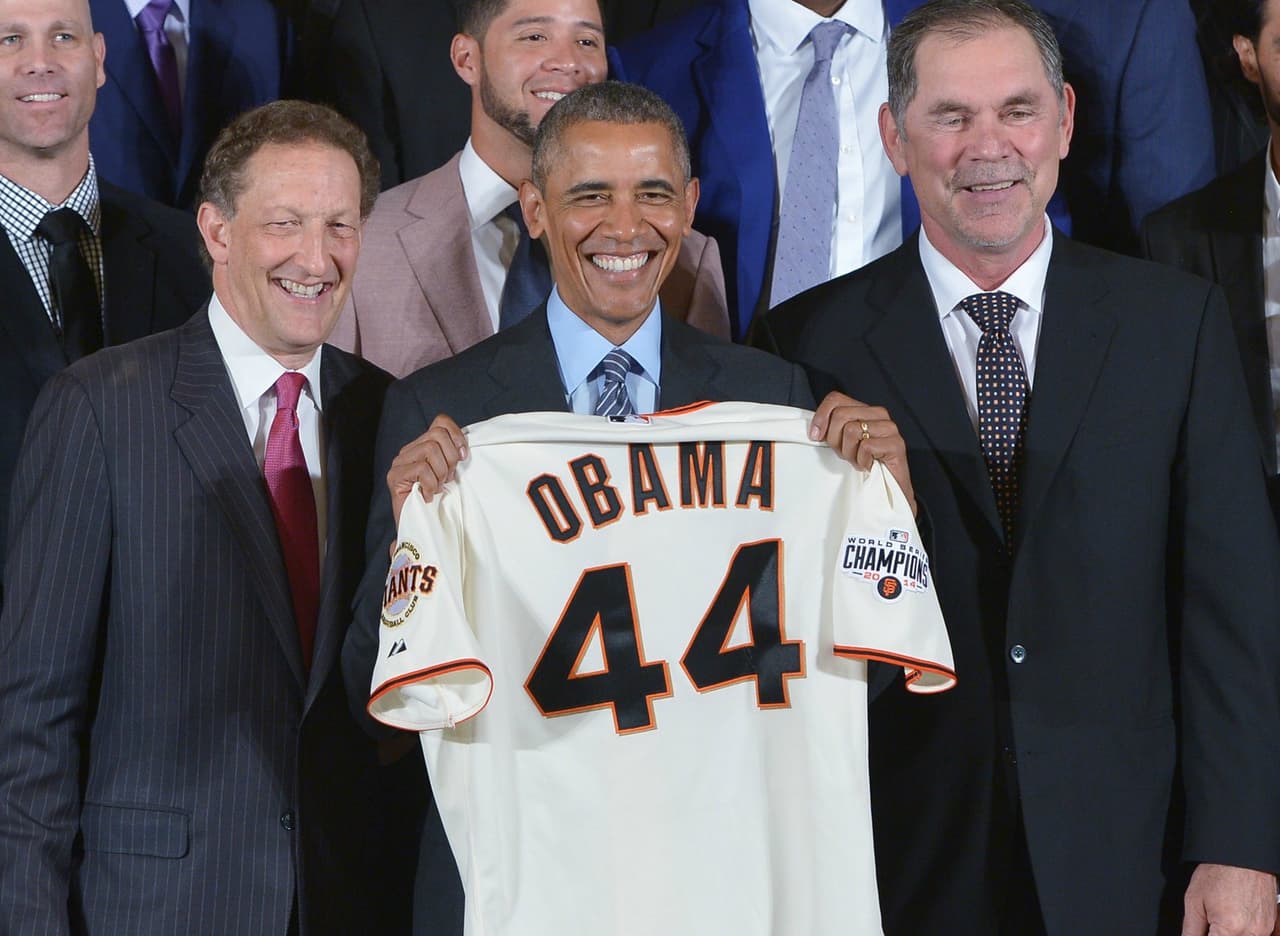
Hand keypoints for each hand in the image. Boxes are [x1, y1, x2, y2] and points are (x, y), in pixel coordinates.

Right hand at [387, 413, 467, 525]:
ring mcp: (399, 463)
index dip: (457, 435)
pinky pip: (422, 469)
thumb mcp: (451, 475)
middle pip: (437, 434)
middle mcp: (409, 450)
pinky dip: (431, 484)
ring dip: (440, 472)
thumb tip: (465, 447)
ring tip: (438, 487)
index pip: (441, 421)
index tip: (464, 456)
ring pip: (430, 449)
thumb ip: (454, 457)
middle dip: (450, 458)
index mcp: (423, 446)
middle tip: (448, 479)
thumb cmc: (439, 503)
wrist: (421, 530)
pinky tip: (429, 495)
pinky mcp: (394, 477)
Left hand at [809, 391, 916, 516]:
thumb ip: (832, 430)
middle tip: (845, 454)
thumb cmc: (865, 464)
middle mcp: (878, 414)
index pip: (836, 399)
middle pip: (841, 415)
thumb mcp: (842, 444)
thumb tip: (814, 429)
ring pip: (852, 430)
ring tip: (858, 460)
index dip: (821, 417)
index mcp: (864, 410)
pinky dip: (862, 461)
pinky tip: (869, 465)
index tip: (816, 436)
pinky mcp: (896, 444)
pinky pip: (866, 447)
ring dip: (850, 453)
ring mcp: (889, 428)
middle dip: (836, 440)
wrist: (890, 489)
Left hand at [1181, 863, 1276, 935]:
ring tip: (1223, 915)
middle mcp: (1251, 932)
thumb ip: (1191, 930)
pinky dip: (1243, 931)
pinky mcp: (1269, 925)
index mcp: (1230, 928)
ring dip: (1229, 933)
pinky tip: (1234, 918)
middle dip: (1216, 934)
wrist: (1241, 856)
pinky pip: (1255, 935)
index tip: (1202, 931)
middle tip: (1211, 922)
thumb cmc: (1219, 872)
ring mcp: (1263, 930)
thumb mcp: (1194, 900)